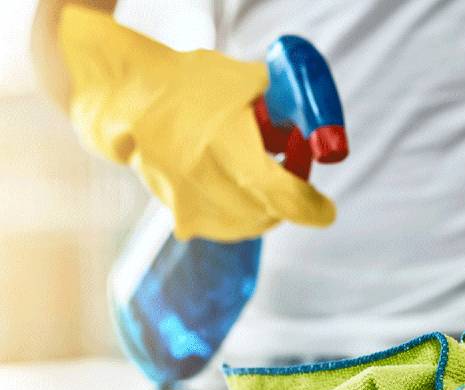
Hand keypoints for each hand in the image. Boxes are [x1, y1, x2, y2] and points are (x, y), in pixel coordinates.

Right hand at [58, 6, 333, 240]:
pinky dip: (240, 213)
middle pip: (272, 213)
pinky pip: (226, 226)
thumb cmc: (196, 85)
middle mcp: (212, 186)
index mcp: (232, 152)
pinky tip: (228, 183)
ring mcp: (192, 206)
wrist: (132, 101)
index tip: (326, 210)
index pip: (286, 198)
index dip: (313, 208)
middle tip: (287, 172)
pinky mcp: (181, 217)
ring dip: (264, 208)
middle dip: (288, 198)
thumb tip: (321, 133)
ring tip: (250, 171)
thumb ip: (290, 106)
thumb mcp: (250, 82)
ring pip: (251, 225)